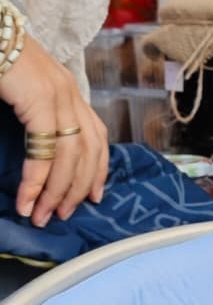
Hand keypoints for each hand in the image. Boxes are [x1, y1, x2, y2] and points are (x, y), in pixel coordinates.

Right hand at [0, 34, 108, 224]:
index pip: (97, 136)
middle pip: (88, 151)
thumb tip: (38, 155)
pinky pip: (45, 148)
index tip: (94, 196)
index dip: (99, 169)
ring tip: (43, 214)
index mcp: (67, 90)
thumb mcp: (21, 93)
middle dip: (76, 188)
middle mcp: (69, 92)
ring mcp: (57, 94)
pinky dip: (37, 178)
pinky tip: (28, 198)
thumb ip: (34, 118)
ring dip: (57, 191)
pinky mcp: (40, 99)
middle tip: (63, 215)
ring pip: (71, 155)